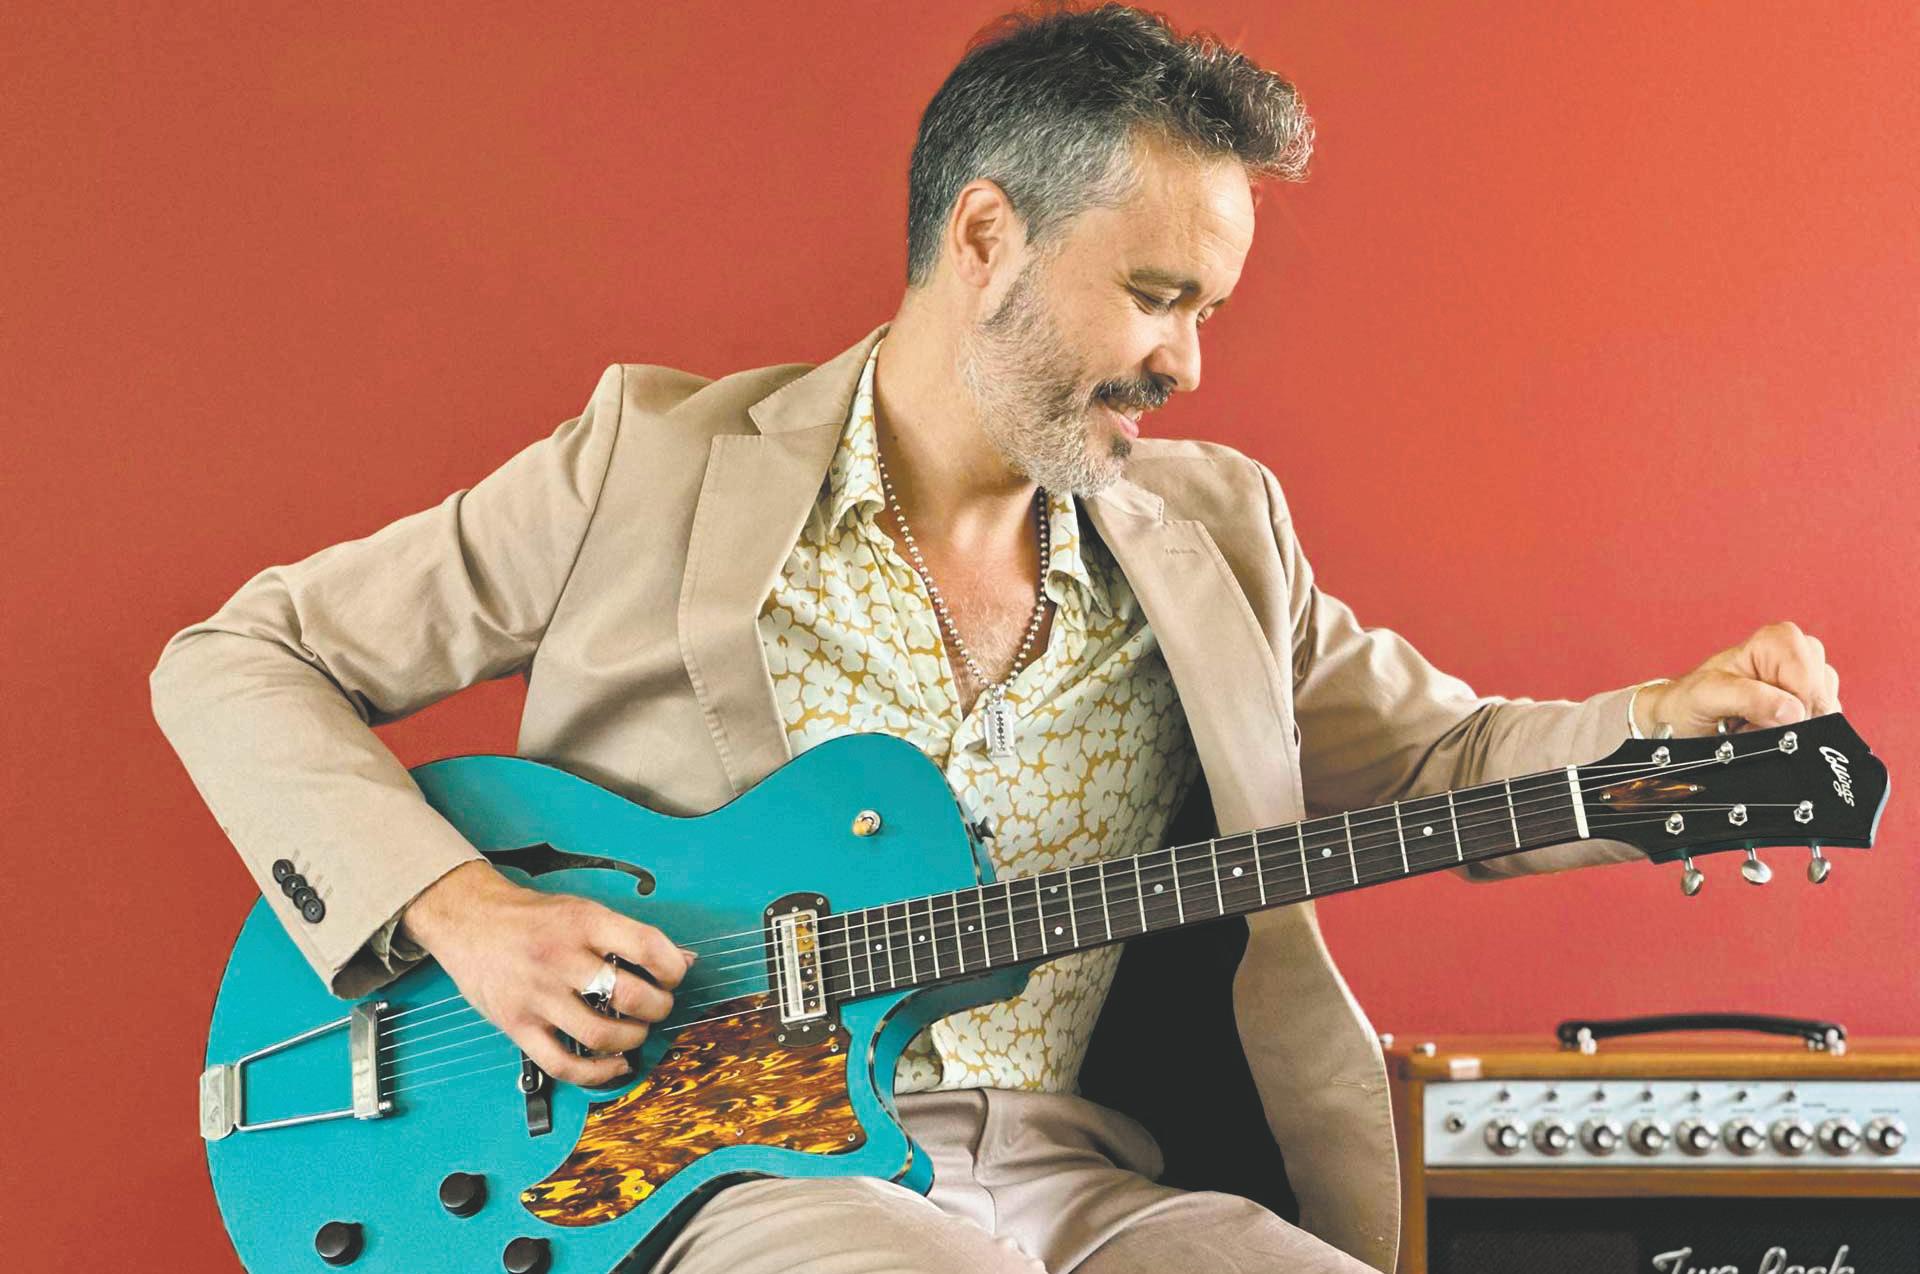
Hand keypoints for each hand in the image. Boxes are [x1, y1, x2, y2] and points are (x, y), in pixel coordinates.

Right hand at [397, 860, 694, 1085]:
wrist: (469, 920)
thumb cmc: (531, 917)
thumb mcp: (583, 910)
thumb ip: (630, 936)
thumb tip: (684, 959)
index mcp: (583, 923)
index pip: (646, 947)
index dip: (672, 968)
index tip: (673, 975)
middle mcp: (561, 959)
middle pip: (629, 996)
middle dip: (658, 1008)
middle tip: (657, 1006)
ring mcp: (537, 996)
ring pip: (601, 1035)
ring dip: (632, 1040)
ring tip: (636, 1032)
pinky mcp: (518, 1025)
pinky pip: (564, 1064)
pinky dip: (597, 1073)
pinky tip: (614, 1065)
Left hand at [1636, 620, 1841, 737]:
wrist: (1683, 720)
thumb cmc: (1691, 700)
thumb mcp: (1708, 695)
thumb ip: (1749, 698)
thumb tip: (1793, 712)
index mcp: (1779, 640)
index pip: (1810, 679)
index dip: (1794, 706)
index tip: (1766, 719)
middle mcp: (1800, 656)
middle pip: (1822, 697)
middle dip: (1793, 720)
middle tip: (1751, 723)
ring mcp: (1809, 682)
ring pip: (1826, 715)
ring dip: (1793, 730)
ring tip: (1753, 726)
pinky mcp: (1811, 706)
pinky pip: (1823, 728)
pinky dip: (1796, 737)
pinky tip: (1768, 732)